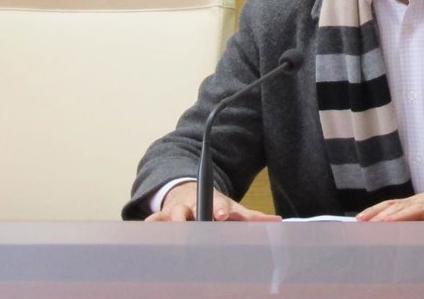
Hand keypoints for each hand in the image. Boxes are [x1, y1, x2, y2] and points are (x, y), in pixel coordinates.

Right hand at [144, 180, 281, 221]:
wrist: (188, 192)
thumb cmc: (214, 206)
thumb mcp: (233, 208)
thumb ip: (252, 217)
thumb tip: (276, 221)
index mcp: (214, 202)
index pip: (218, 204)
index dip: (220, 209)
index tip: (223, 214)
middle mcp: (194, 205)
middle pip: (193, 209)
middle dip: (193, 215)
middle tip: (196, 222)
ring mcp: (176, 211)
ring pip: (171, 216)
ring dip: (172, 221)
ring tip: (172, 228)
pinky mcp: (161, 217)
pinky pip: (153, 221)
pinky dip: (150, 225)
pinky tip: (146, 230)